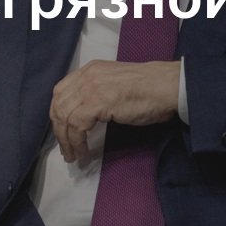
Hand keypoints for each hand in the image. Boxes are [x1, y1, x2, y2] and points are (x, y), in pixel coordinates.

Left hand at [50, 59, 180, 162]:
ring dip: (66, 140)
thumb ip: (97, 93)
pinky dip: (76, 141)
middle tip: (65, 149)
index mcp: (90, 70)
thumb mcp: (115, 85)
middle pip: (58, 104)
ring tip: (73, 155)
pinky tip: (83, 150)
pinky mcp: (98, 102)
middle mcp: (86, 76)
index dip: (57, 113)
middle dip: (59, 130)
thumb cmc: (149, 90)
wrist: (167, 86)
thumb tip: (86, 115)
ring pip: (64, 116)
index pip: (61, 91)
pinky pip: (76, 125)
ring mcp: (91, 88)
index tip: (63, 131)